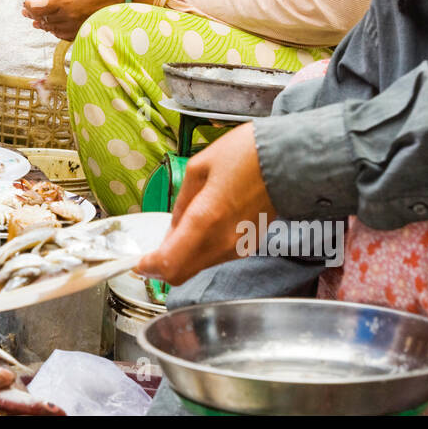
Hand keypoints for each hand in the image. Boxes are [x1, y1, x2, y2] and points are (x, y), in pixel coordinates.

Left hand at [21, 0, 125, 39]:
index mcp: (62, 0)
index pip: (36, 7)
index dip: (28, 3)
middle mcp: (67, 15)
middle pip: (42, 18)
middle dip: (33, 13)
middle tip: (27, 10)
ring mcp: (76, 25)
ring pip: (52, 29)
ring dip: (43, 23)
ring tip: (37, 21)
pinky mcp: (84, 30)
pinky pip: (64, 35)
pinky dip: (56, 31)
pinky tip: (54, 27)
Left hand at [136, 123, 275, 284]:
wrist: (289, 159)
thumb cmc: (245, 154)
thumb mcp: (198, 167)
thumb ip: (181, 202)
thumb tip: (173, 227)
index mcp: (205, 219)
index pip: (169, 263)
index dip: (148, 267)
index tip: (138, 262)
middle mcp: (222, 241)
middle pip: (181, 274)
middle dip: (161, 268)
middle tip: (150, 254)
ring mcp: (237, 247)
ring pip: (198, 267)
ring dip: (181, 259)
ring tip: (177, 232)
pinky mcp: (248, 246)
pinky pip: (215, 257)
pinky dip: (200, 252)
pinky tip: (200, 230)